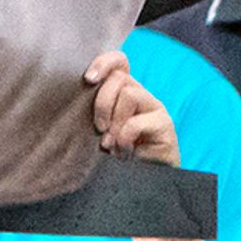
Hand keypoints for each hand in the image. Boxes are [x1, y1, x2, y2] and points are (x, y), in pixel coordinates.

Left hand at [84, 51, 177, 165]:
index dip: (104, 63)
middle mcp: (142, 95)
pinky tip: (124, 153)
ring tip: (112, 144)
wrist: (148, 179)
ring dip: (115, 122)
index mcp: (125, 91)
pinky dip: (124, 139)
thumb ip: (96, 113)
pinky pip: (136, 122)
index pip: (120, 61)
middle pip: (120, 78)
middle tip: (100, 129)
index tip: (88, 79)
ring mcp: (155, 108)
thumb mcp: (102, 130)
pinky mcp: (165, 124)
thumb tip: (75, 103)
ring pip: (129, 95)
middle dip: (103, 103)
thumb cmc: (119, 153)